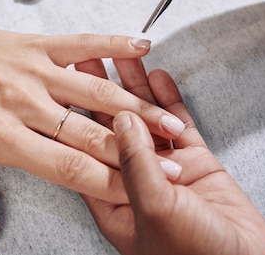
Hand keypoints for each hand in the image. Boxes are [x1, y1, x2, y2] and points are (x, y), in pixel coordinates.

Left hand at [0, 3, 185, 251]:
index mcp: (1, 134)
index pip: (66, 166)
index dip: (108, 181)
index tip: (140, 192)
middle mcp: (24, 102)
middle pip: (91, 133)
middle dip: (136, 152)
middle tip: (173, 163)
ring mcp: (35, 70)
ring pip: (96, 93)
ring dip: (138, 108)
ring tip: (171, 122)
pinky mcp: (39, 45)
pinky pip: (82, 43)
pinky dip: (114, 44)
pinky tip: (142, 47)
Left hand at [78, 59, 264, 254]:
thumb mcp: (156, 208)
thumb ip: (135, 162)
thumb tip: (121, 119)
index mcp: (113, 200)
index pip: (87, 148)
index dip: (77, 112)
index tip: (69, 81)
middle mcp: (136, 181)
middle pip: (114, 127)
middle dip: (103, 91)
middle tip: (92, 56)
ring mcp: (167, 170)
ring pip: (146, 120)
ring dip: (136, 88)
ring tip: (125, 55)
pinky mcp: (196, 163)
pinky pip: (179, 125)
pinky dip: (170, 101)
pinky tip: (160, 78)